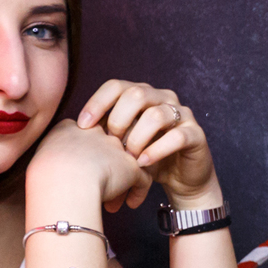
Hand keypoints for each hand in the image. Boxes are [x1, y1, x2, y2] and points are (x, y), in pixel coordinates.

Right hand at [27, 118, 150, 211]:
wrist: (64, 181)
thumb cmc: (44, 176)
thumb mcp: (38, 158)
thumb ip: (49, 157)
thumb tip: (52, 169)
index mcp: (70, 128)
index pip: (83, 137)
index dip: (85, 158)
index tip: (81, 175)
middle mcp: (96, 132)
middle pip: (105, 149)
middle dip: (103, 170)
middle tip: (97, 190)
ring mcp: (115, 147)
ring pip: (124, 163)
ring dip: (119, 183)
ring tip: (111, 203)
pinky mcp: (131, 166)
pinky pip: (142, 178)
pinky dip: (138, 192)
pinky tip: (130, 205)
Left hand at [76, 81, 221, 209]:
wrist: (182, 180)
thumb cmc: (148, 159)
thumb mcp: (122, 145)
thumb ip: (106, 134)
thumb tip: (72, 133)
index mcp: (143, 95)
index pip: (116, 86)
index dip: (98, 102)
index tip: (82, 126)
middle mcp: (163, 98)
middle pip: (136, 94)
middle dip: (119, 121)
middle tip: (112, 145)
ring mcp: (182, 114)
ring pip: (156, 115)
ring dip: (137, 138)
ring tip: (129, 158)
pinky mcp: (196, 134)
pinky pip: (176, 136)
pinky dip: (156, 150)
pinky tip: (144, 163)